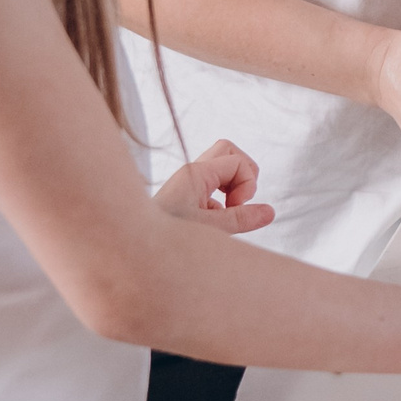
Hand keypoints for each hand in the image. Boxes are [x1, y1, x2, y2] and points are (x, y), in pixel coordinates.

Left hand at [154, 139, 274, 235]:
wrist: (130, 250)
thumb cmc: (162, 240)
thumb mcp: (208, 230)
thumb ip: (241, 219)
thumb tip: (270, 211)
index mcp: (195, 174)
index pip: (238, 162)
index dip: (248, 183)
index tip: (236, 207)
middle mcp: (190, 174)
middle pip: (228, 150)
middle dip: (244, 173)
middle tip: (239, 199)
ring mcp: (187, 185)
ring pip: (221, 167)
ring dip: (234, 187)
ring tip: (230, 211)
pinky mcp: (186, 198)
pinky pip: (213, 187)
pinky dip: (222, 201)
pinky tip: (213, 224)